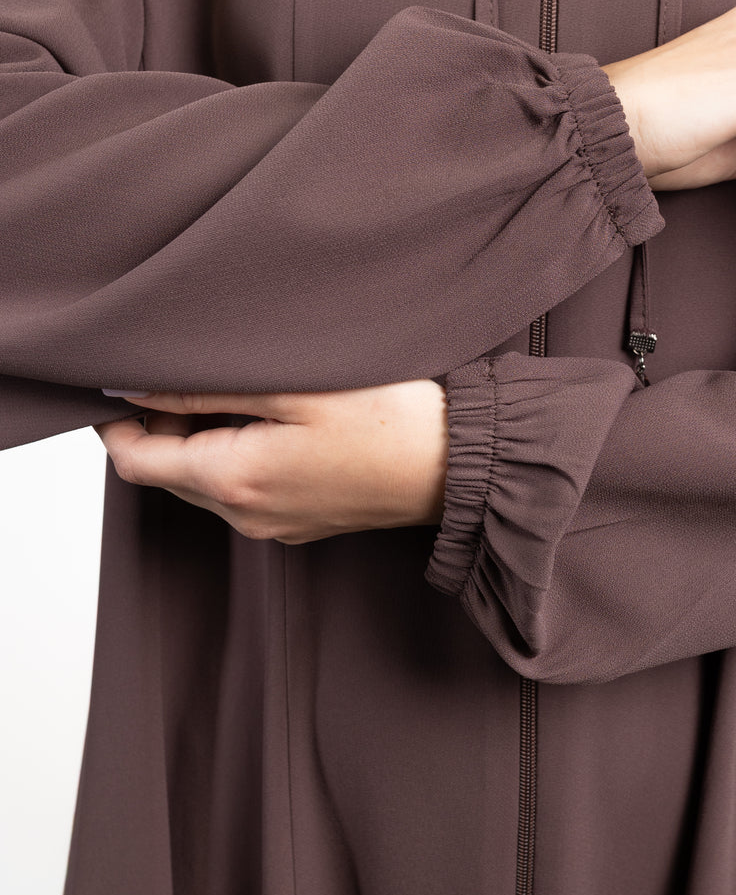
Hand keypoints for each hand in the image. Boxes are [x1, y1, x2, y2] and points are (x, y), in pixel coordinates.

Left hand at [93, 379, 448, 542]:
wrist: (460, 463)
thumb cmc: (390, 419)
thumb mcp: (290, 385)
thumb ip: (205, 388)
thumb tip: (133, 386)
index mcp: (235, 479)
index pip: (136, 460)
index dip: (115, 421)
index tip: (120, 379)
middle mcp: (246, 515)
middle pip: (165, 474)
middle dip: (159, 423)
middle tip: (189, 370)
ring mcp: (275, 525)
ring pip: (203, 482)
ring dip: (200, 438)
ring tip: (240, 387)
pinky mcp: (301, 522)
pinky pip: (242, 491)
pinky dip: (235, 454)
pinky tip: (274, 416)